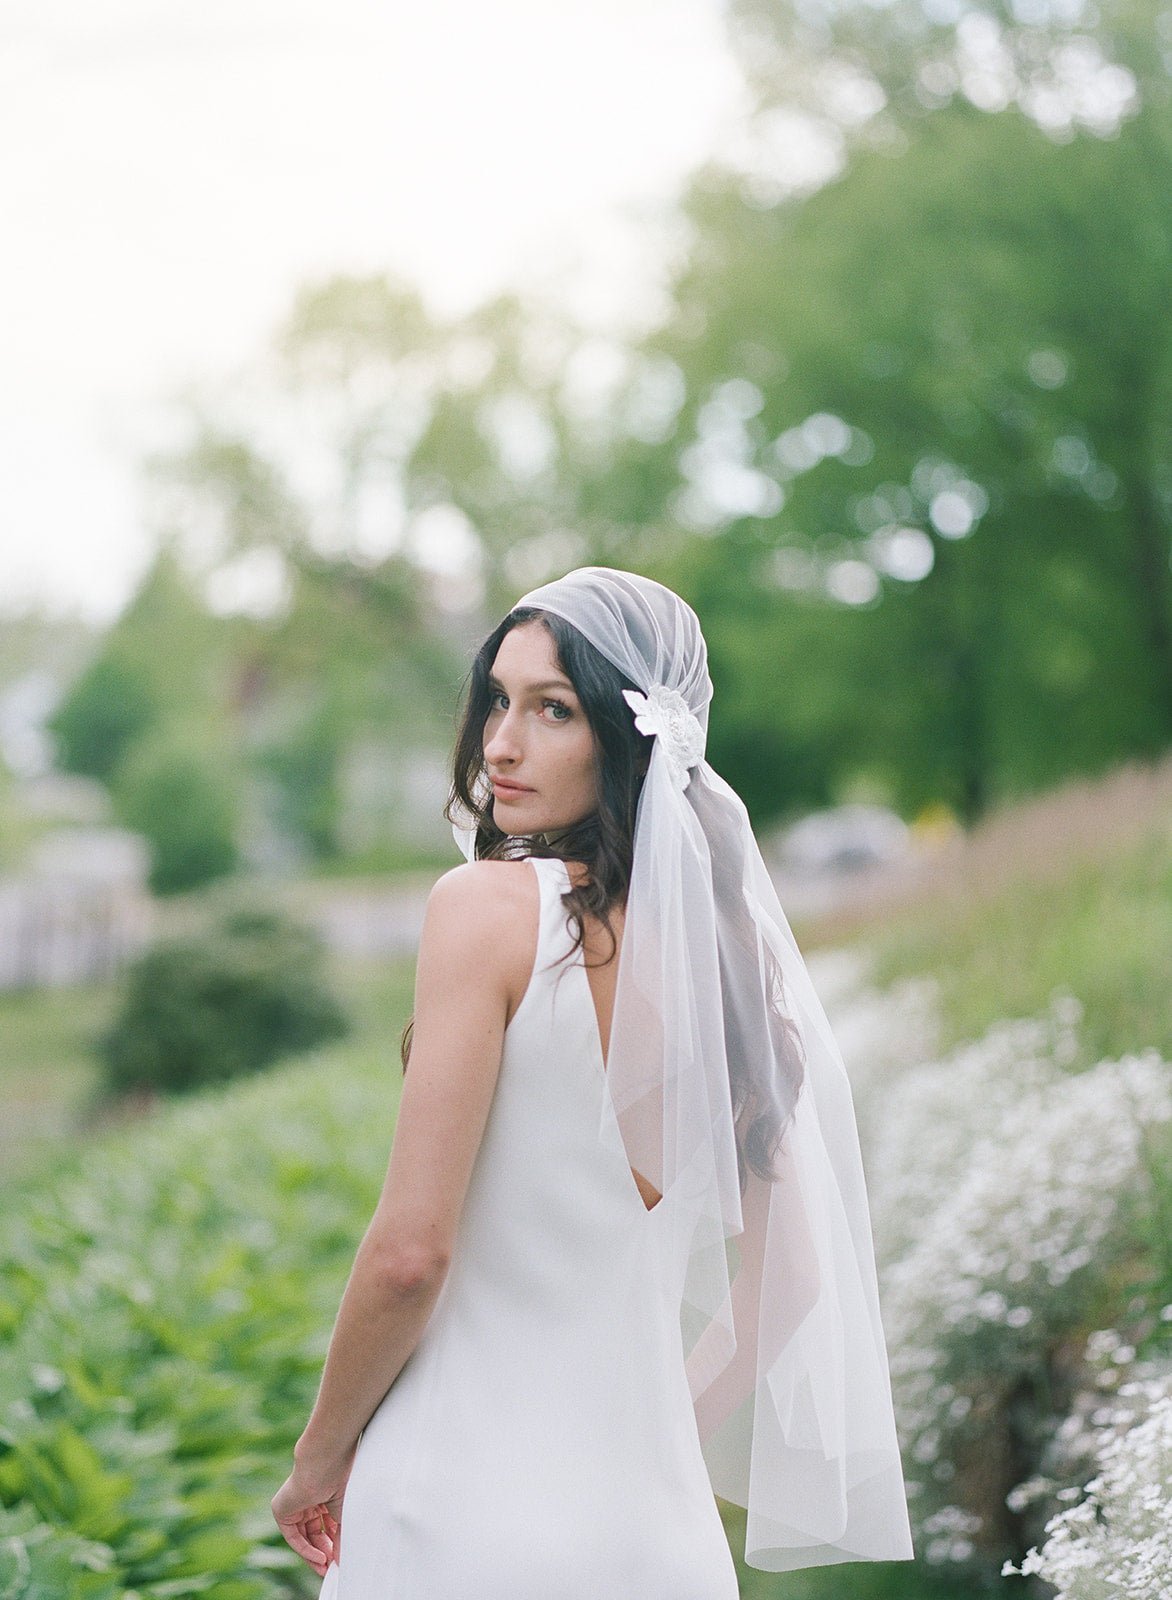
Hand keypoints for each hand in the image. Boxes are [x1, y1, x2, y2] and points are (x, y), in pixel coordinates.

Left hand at [271, 1451, 352, 1577]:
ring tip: (326, 1567)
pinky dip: (305, 1549)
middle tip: (333, 1567)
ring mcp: (293, 1505)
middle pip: (314, 1534)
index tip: (341, 1559)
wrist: (324, 1466)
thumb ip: (341, 1538)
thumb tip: (342, 1559)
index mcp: (323, 1496)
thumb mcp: (343, 1514)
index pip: (326, 1526)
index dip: (333, 1543)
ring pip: (303, 1537)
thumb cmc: (339, 1481)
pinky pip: (292, 1536)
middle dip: (324, 1552)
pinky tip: (319, 1558)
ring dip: (315, 1554)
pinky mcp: (281, 1510)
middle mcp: (307, 1500)